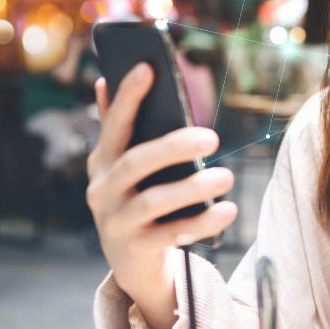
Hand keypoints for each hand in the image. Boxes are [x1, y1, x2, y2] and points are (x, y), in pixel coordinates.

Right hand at [85, 63, 237, 300]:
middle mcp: (102, 190)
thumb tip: (105, 81)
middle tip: (211, 138)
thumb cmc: (133, 199)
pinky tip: (228, 210)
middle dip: (172, 147)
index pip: (114, 125)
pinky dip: (201, 222)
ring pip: (154, 201)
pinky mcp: (137, 249)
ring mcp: (117, 222)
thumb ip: (115, 128)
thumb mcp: (120, 167)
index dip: (128, 97)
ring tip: (227, 177)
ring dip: (192, 188)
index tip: (147, 68)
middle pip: (135, 163)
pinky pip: (172, 234)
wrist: (130, 261)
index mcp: (102, 162)